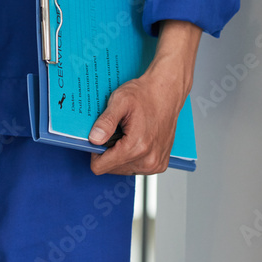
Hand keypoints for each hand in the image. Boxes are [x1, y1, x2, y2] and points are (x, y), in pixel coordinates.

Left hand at [88, 20, 200, 175]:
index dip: (94, 151)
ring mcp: (155, 164)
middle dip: (109, 151)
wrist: (167, 92)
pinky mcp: (160, 164)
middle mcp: (148, 160)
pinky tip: (137, 138)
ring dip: (120, 154)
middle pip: (111, 169)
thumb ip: (105, 122)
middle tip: (117, 131)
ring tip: (128, 133)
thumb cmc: (145, 94)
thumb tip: (94, 139)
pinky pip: (135, 167)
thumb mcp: (120, 101)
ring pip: (122, 169)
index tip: (100, 136)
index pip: (100, 167)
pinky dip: (132, 155)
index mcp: (136, 147)